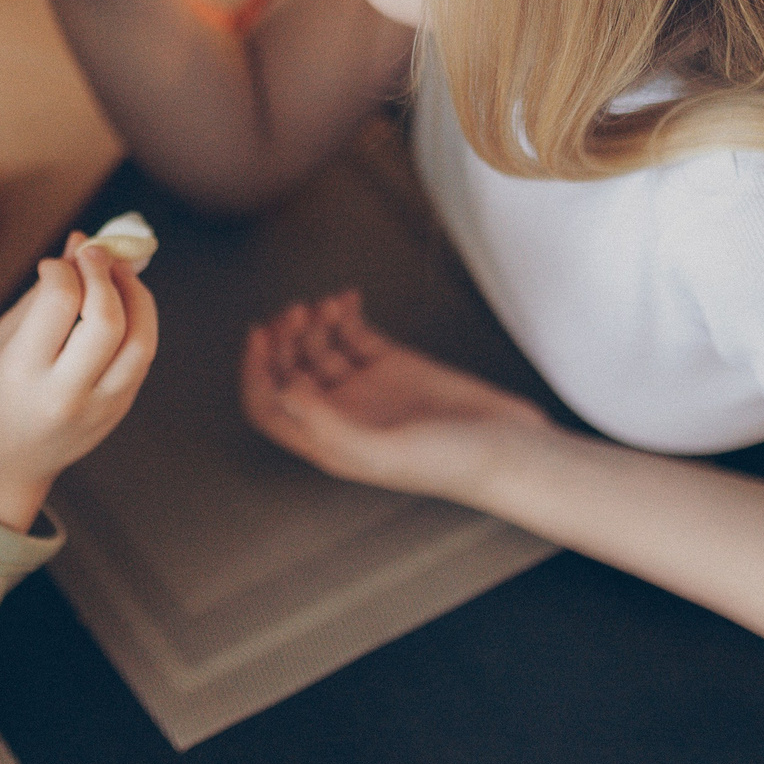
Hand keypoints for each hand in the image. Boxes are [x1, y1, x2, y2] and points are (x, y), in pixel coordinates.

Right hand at [0, 233, 158, 530]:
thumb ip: (45, 292)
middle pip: (107, 320)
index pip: (60, 302)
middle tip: (95, 251)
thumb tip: (81, 243)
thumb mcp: (6, 338)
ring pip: (140, 339)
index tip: (56, 263)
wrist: (9, 460)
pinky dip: (140, 318)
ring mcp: (100, 406)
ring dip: (136, 293)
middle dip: (105, 273)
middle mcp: (64, 393)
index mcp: (23, 371)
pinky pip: (143, 355)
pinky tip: (123, 300)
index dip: (64, 268)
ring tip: (117, 270)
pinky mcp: (121, 409)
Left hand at [241, 291, 553, 502]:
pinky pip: (355, 332)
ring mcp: (367, 387)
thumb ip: (327, 425)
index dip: (255, 372)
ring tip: (324, 304)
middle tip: (294, 312)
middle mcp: (341, 414)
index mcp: (328, 442)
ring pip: (319, 346)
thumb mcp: (381, 452)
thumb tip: (284, 390)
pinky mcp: (396, 364)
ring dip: (313, 321)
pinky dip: (344, 312)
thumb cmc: (450, 464)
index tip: (259, 335)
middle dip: (284, 338)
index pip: (269, 406)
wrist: (509, 447)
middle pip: (288, 370)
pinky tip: (347, 298)